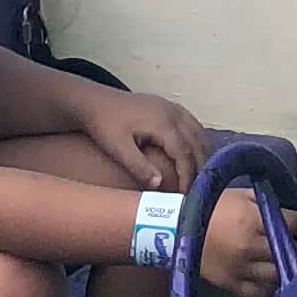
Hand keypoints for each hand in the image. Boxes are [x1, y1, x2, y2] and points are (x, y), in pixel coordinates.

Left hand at [80, 83, 206, 186]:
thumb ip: (139, 166)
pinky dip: (197, 142)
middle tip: (197, 190)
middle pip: (197, 143)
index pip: (184, 153)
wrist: (94, 101)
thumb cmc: (104, 125)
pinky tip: (194, 156)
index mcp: (162, 123)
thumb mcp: (118, 148)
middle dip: (199, 168)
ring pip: (199, 133)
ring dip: (201, 155)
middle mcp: (173, 112)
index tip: (186, 195)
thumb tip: (159, 185)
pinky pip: (193, 125)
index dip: (188, 176)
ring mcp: (173, 107)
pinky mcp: (170, 107)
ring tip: (198, 177)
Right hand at [199, 185, 296, 296]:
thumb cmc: (214, 207)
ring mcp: (242, 269)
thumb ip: (275, 196)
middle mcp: (250, 246)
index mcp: (253, 220)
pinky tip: (281, 278)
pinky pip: (262, 293)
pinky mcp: (233, 286)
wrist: (178, 230)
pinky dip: (275, 287)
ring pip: (281, 274)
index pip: (295, 224)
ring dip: (296, 267)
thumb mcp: (244, 195)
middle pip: (293, 251)